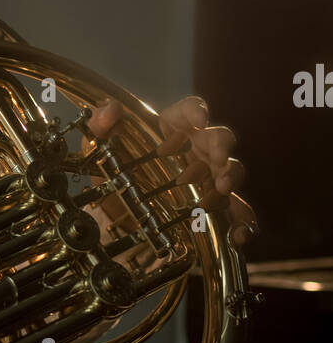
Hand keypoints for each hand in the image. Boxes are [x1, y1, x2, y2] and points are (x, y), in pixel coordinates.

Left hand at [86, 95, 257, 249]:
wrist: (113, 213)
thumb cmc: (112, 170)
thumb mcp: (99, 146)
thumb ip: (100, 125)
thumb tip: (109, 110)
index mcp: (172, 128)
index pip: (190, 110)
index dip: (197, 111)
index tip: (199, 120)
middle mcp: (195, 149)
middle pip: (219, 138)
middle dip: (221, 146)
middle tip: (216, 160)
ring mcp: (206, 177)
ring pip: (232, 170)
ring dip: (230, 176)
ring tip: (221, 189)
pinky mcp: (211, 205)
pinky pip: (236, 211)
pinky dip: (242, 222)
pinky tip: (239, 233)